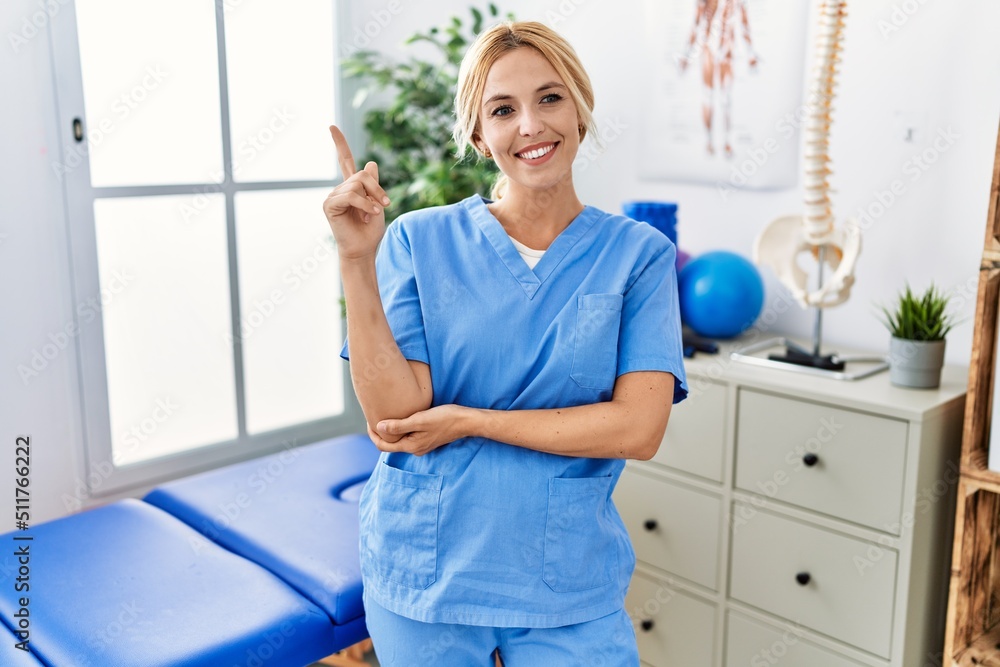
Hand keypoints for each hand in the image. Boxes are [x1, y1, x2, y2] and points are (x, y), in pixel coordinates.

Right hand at [323, 125, 390, 260]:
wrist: (364, 249)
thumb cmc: (370, 230)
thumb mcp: (377, 203)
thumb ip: (373, 185)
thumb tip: (371, 163)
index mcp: (351, 187)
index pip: (344, 160)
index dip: (339, 143)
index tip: (331, 126)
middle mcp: (340, 189)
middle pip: (361, 174)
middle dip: (377, 188)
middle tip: (385, 203)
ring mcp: (333, 196)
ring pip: (357, 184)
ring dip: (372, 199)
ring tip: (374, 214)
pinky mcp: (329, 205)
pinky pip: (351, 195)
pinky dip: (364, 204)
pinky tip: (368, 215)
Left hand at [368, 404, 473, 455]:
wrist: (466, 421)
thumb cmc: (444, 418)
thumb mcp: (419, 420)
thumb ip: (398, 425)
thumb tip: (379, 427)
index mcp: (411, 446)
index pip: (383, 446)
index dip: (373, 434)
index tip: (369, 419)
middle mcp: (415, 449)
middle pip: (390, 443)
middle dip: (380, 431)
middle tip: (374, 414)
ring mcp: (421, 445)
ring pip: (399, 439)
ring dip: (391, 429)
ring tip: (385, 414)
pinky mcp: (427, 438)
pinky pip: (408, 435)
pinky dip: (401, 428)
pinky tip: (402, 416)